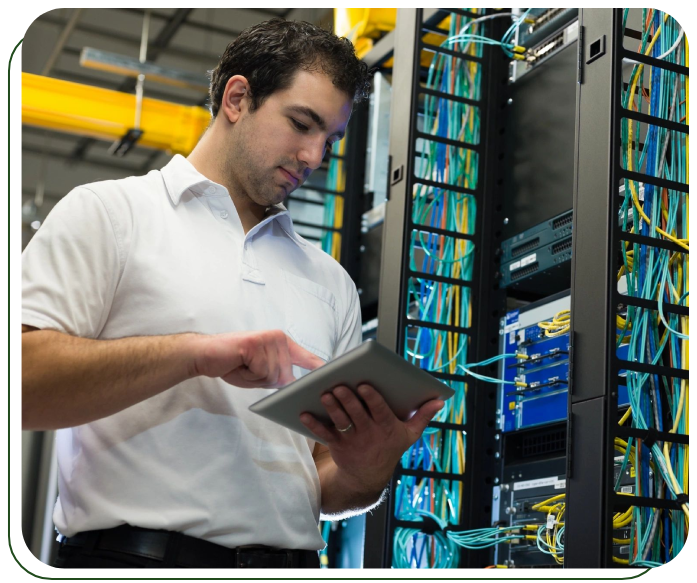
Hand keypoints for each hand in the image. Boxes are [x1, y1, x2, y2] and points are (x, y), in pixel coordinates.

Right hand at [192, 330, 324, 387]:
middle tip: (248, 369)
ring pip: (273, 375)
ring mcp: (268, 339)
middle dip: (265, 380)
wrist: (206, 354)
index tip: (335, 374)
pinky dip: (249, 374)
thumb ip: (279, 377)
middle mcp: (278, 338)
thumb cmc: (234, 364)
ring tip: (243, 366)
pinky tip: (239, 363)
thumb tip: (294, 385)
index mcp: (282, 343)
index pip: (306, 357)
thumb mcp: (262, 373)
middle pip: (286, 375)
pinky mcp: (256, 343)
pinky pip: (261, 371)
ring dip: (256, 377)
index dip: (319, 367)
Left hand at [300, 384, 443, 489]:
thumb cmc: (390, 447)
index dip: (372, 398)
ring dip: (331, 408)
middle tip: (339, 385)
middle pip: (356, 414)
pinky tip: (303, 413)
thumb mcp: (410, 434)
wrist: (368, 477)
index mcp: (387, 427)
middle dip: (347, 400)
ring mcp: (351, 440)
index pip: (379, 410)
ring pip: (340, 422)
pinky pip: (323, 434)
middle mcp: (369, 434)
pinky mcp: (336, 445)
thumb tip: (440, 400)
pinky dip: (313, 424)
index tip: (365, 385)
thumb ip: (423, 416)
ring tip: (324, 394)